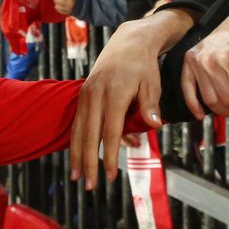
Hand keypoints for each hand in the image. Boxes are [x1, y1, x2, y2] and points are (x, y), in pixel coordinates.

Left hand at [51, 0, 77, 14]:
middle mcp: (69, 3)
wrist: (87, 3)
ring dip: (57, 3)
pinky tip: (61, 5)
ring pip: (57, 6)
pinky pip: (60, 11)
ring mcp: (69, 9)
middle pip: (56, 0)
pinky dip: (59, 8)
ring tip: (59, 0)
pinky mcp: (69, 13)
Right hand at [70, 10, 191, 184]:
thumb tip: (154, 126)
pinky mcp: (83, 93)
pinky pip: (77, 121)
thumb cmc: (144, 66)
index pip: (110, 132)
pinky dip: (75, 140)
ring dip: (77, 155)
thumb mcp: (152, 83)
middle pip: (90, 135)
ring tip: (76, 177)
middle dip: (89, 163)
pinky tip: (75, 156)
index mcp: (115, 94)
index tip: (110, 176)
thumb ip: (150, 105)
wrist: (128, 42)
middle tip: (89, 186)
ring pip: (79, 129)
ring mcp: (86, 94)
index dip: (109, 156)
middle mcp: (96, 95)